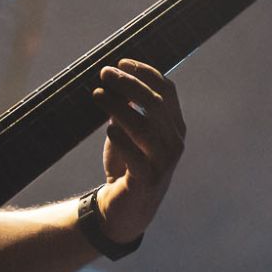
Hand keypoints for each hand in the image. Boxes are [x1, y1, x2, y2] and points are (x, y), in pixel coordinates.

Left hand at [91, 59, 185, 244]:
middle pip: (155, 104)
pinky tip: (109, 129)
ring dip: (120, 107)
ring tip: (97, 95)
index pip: (167, 91)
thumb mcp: (128, 133)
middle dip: (129, 84)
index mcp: (174, 127)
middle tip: (104, 73)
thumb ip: (128, 108)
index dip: (146, 73)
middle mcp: (174, 143)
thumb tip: (114, 76)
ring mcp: (164, 163)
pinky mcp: (147, 182)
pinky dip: (122, 140)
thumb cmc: (127, 165)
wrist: (124, 211)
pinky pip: (136, 156)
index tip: (122, 61)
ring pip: (145, 128)